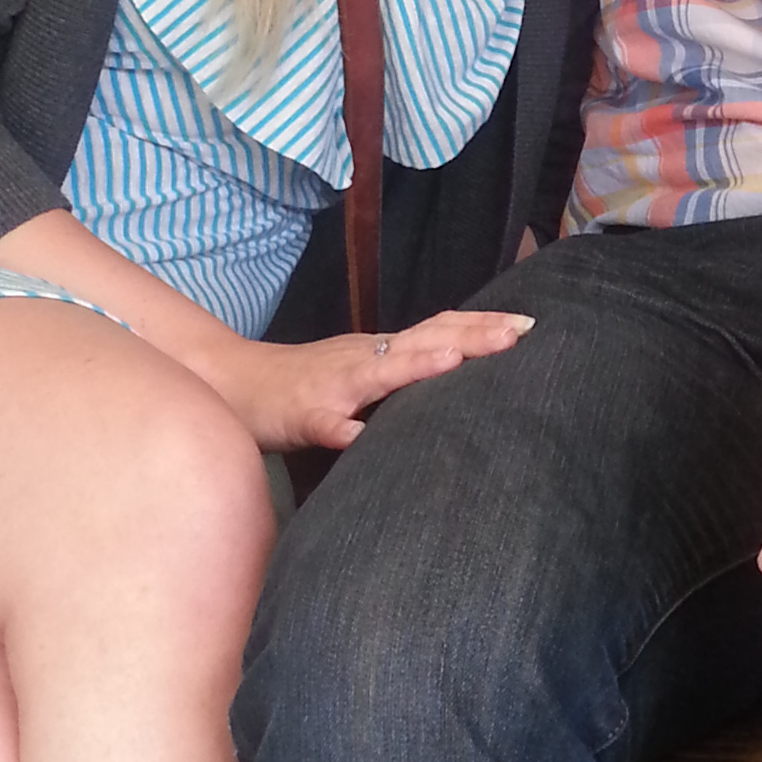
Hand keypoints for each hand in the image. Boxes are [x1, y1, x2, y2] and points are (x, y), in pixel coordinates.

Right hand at [210, 310, 533, 452]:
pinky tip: (360, 437)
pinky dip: (345, 429)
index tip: (529, 324)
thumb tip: (458, 372)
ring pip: (379, 372)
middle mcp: (363, 359)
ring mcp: (333, 386)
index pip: (440, 330)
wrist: (231, 383)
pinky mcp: (303, 416)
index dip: (481, 325)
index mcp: (380, 352)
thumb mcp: (359, 374)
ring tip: (458, 360)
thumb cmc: (301, 385)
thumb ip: (402, 373)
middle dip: (472, 335)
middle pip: (423, 340)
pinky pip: (326, 424)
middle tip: (519, 331)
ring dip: (419, 364)